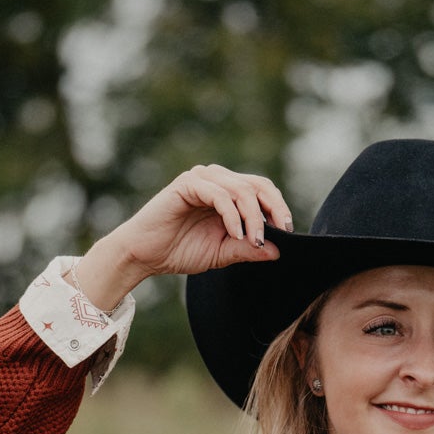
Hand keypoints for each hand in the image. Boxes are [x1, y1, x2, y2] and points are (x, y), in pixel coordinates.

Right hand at [74, 165, 292, 308]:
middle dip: (273, 209)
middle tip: (281, 233)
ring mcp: (202, 179)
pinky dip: (232, 216)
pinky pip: (220, 195)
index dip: (279, 208)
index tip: (288, 232)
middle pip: (258, 184)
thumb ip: (248, 249)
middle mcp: (217, 179)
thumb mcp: (222, 253)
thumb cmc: (179, 251)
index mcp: (228, 192)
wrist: (145, 254)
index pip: (262, 190)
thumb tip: (279, 251)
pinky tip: (235, 234)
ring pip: (241, 190)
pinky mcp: (188, 184)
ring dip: (253, 217)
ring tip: (254, 241)